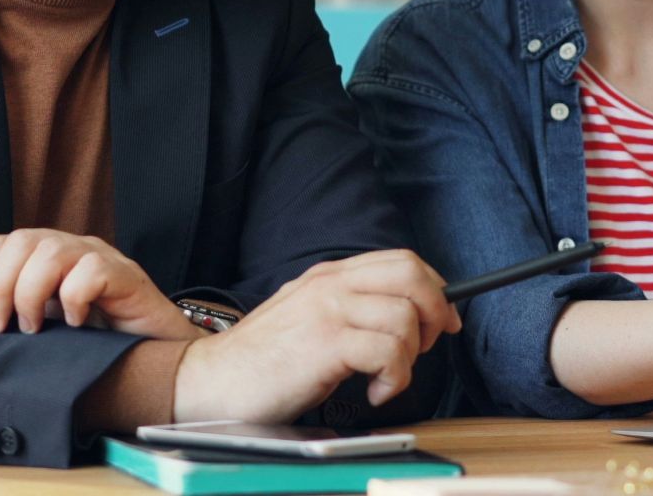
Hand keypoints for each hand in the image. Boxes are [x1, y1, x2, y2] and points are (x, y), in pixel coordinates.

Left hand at [0, 229, 197, 340]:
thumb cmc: (98, 344)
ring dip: (30, 293)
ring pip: (52, 250)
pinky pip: (91, 271)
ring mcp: (100, 258)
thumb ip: (13, 317)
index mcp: (45, 257)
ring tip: (34, 329)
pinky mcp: (127, 276)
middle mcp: (71, 249)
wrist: (158, 356)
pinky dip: (74, 299)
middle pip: (21, 240)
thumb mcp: (45, 328)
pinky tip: (77, 324)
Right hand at [172, 249, 461, 422]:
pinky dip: (394, 379)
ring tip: (385, 378)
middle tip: (424, 348)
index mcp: (328, 276)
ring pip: (405, 316)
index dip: (434, 289)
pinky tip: (374, 391)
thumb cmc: (260, 360)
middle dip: (435, 312)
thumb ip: (348, 308)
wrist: (210, 381)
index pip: (401, 261)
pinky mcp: (325, 343)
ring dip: (409, 357)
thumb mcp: (307, 317)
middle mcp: (330, 284)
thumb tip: (404, 316)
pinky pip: (388, 351)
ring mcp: (327, 310)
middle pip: (412, 274)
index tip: (442, 321)